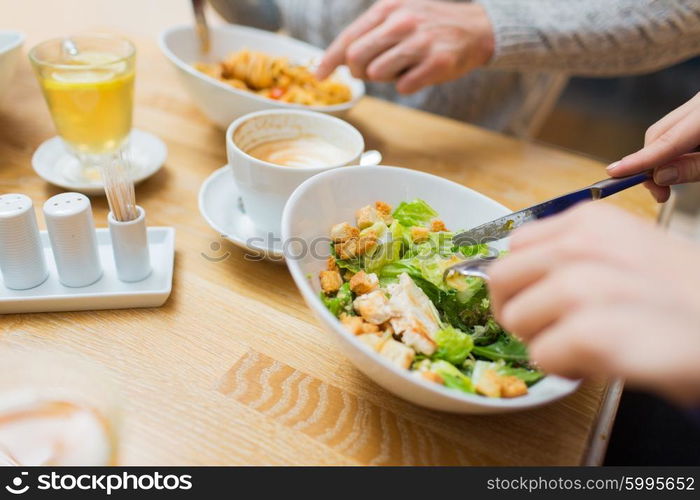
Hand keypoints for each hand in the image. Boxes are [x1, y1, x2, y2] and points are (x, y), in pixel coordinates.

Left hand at [315, 0, 494, 94]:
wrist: (477, 28)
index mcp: (388, 8)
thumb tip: (341, 62)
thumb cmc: (431, 25)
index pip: (348, 38)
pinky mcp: (437, 62)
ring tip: (404, 66)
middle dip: (360, 71)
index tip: (319, 75)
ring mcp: (420, 42)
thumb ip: (370, 34)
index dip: (330, 60)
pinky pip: (403, 87)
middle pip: (356, 59)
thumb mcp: (399, 16)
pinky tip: (420, 72)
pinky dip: (408, 84)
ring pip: (377, 74)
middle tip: (375, 69)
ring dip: (386, 77)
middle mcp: (402, 22)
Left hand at [489, 203, 699, 404]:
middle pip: (502, 279)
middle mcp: (582, 245)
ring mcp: (585, 286)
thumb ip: (574, 259)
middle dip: (519, 312)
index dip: (520, 282)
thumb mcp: (628, 255)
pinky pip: (542, 355)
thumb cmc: (687, 299)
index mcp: (589, 221)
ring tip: (587, 346)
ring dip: (544, 342)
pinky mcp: (593, 332)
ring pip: (517, 319)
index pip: (513, 248)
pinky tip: (600, 363)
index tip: (539, 302)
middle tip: (552, 331)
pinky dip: (565, 368)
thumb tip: (524, 284)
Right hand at [607, 92, 699, 202]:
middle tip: (659, 192)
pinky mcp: (696, 110)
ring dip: (660, 157)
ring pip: (664, 131)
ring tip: (669, 182)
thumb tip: (661, 176)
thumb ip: (695, 167)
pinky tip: (682, 162)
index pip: (664, 141)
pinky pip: (676, 128)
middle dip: (650, 163)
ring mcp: (696, 104)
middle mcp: (697, 104)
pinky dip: (673, 148)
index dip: (638, 160)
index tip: (614, 173)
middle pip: (657, 134)